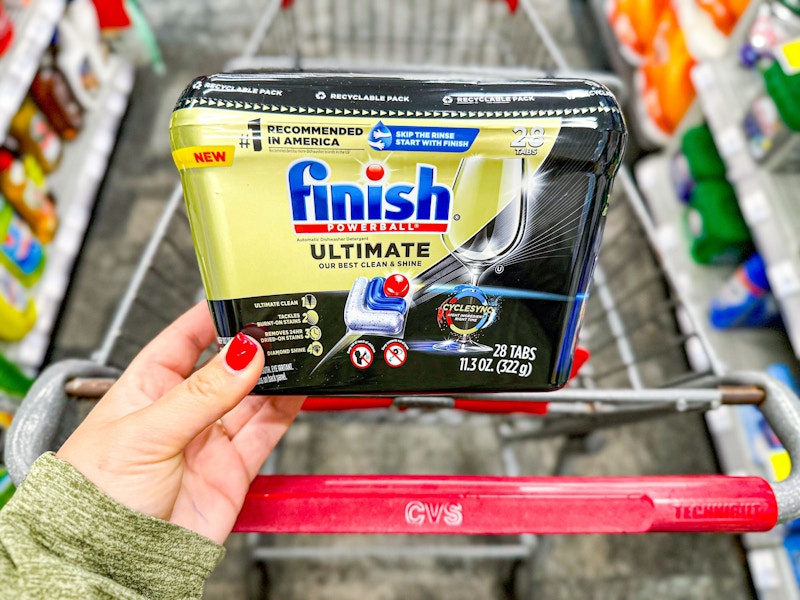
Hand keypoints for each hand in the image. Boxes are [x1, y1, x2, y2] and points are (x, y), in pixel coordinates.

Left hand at [56, 302, 303, 543]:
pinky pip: (266, 430)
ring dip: (273, 375)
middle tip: (276, 326)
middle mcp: (180, 412)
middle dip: (250, 347)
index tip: (237, 297)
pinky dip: (286, 408)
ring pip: (251, 396)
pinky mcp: (233, 468)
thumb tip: (242, 354)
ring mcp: (208, 440)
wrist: (115, 565)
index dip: (208, 318)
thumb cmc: (98, 498)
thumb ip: (201, 393)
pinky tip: (298, 388)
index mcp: (145, 391)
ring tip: (295, 351)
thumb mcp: (146, 433)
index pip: (180, 341)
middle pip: (224, 367)